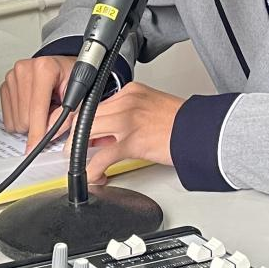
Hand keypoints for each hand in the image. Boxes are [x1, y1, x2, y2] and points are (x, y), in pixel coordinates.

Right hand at [0, 55, 76, 151]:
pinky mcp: (5, 85)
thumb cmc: (71, 79)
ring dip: (30, 122)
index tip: (35, 147)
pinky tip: (32, 108)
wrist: (63, 67)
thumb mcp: (78, 97)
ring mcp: (12, 76)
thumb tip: (48, 135)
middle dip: (39, 124)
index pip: (37, 109)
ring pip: (15, 121)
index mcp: (44, 68)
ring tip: (44, 107)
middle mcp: (25, 69)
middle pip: (24, 118)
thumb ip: (65, 117)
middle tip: (52, 112)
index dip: (38, 132)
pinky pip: (8, 119)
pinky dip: (21, 119)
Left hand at [54, 82, 182, 184]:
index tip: (73, 131)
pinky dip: (92, 168)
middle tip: (67, 147)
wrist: (201, 131)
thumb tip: (103, 137)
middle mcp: (127, 101)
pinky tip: (92, 176)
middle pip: (85, 114)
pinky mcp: (132, 141)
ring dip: (75, 149)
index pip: (94, 103)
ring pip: (87, 130)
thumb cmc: (180, 123)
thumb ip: (125, 117)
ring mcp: (128, 120)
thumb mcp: (149, 109)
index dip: (80, 120)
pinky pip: (102, 156)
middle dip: (70, 132)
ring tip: (74, 161)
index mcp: (131, 92)